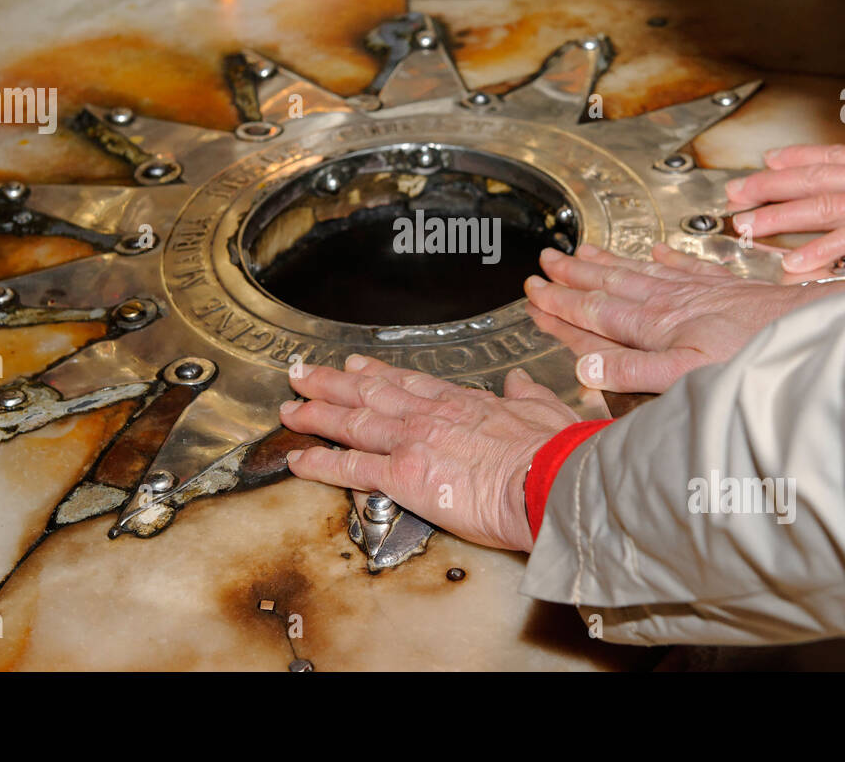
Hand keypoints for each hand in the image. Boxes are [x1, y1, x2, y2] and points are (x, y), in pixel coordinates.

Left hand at [281, 355, 579, 552]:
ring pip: (352, 421)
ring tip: (291, 408)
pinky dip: (319, 462)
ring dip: (316, 413)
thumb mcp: (544, 408)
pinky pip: (349, 467)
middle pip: (369, 393)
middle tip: (303, 374)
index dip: (377, 372)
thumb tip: (519, 383)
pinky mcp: (401, 476)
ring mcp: (411, 442)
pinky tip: (297, 459)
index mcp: (462, 401)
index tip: (356, 364)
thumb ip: (525, 395)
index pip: (408, 383)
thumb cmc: (553, 453)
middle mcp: (429, 415)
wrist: (549, 479)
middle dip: (331, 383)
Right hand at [523, 243, 835, 393]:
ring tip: (582, 249)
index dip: (561, 303)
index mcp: (656, 326)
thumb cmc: (751, 356)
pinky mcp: (722, 287)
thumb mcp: (686, 374)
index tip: (534, 294)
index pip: (596, 312)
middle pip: (610, 283)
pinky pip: (683, 266)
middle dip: (574, 274)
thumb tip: (586, 368)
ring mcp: (696, 291)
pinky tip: (656, 250)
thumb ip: (634, 371)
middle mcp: (670, 302)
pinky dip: (664, 258)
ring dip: (607, 261)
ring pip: (639, 270)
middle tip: (545, 261)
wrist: (804, 328)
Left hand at [725, 137, 844, 272]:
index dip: (794, 159)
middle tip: (736, 197)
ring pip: (823, 206)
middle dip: (770, 187)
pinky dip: (822, 249)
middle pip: (814, 179)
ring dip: (782, 217)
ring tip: (749, 228)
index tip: (764, 163)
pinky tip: (795, 262)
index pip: (830, 157)